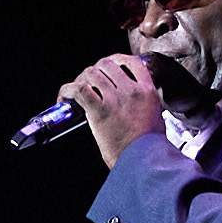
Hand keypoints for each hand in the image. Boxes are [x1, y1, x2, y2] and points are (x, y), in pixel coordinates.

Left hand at [57, 52, 164, 169]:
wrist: (144, 162)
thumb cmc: (150, 147)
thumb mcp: (157, 116)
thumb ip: (147, 103)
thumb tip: (138, 101)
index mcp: (147, 91)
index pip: (132, 62)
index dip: (117, 59)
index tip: (111, 64)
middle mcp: (130, 91)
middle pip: (107, 64)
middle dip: (96, 69)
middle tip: (90, 80)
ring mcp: (114, 100)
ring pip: (91, 73)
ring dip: (81, 79)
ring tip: (77, 90)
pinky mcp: (99, 111)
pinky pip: (78, 90)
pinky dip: (68, 91)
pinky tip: (64, 97)